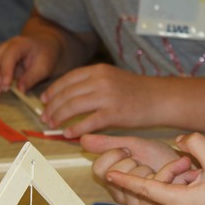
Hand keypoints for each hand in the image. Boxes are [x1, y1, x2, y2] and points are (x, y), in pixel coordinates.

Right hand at [0, 35, 60, 97]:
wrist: (42, 46)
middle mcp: (3, 47)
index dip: (5, 71)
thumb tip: (19, 90)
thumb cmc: (44, 55)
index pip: (7, 56)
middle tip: (3, 90)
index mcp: (18, 45)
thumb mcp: (44, 67)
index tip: (6, 86)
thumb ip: (32, 78)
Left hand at [39, 64, 158, 136]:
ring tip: (52, 125)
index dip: (52, 91)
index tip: (44, 100)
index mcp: (98, 70)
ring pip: (73, 107)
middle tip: (45, 117)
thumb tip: (68, 95)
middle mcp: (100, 81)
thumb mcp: (112, 77)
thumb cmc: (136, 91)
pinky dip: (75, 129)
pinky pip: (88, 123)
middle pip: (67, 94)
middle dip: (52, 107)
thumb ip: (92, 82)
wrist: (160, 98)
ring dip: (59, 117)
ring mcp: (107, 97)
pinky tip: (68, 134)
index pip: (67, 79)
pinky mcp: (114, 114)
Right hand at [81, 134, 185, 204]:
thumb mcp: (133, 144)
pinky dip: (166, 171)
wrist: (186, 166)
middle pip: (113, 174)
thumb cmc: (159, 158)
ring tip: (156, 166)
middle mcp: (120, 192)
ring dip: (148, 168)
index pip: (99, 168)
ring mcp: (135, 201)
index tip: (127, 149)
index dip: (113, 154)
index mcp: (112, 178)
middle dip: (131, 160)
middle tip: (142, 160)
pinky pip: (153, 184)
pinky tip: (174, 168)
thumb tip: (82, 139)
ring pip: (132, 180)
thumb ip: (108, 143)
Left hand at [103, 132, 204, 204]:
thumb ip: (195, 143)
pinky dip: (184, 183)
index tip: (108, 174)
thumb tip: (179, 140)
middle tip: (190, 164)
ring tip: (202, 172)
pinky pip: (179, 195)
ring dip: (178, 177)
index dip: (126, 180)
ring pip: (169, 190)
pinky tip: (203, 178)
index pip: (145, 189)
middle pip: (158, 187)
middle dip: (167, 172)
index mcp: (180, 201)